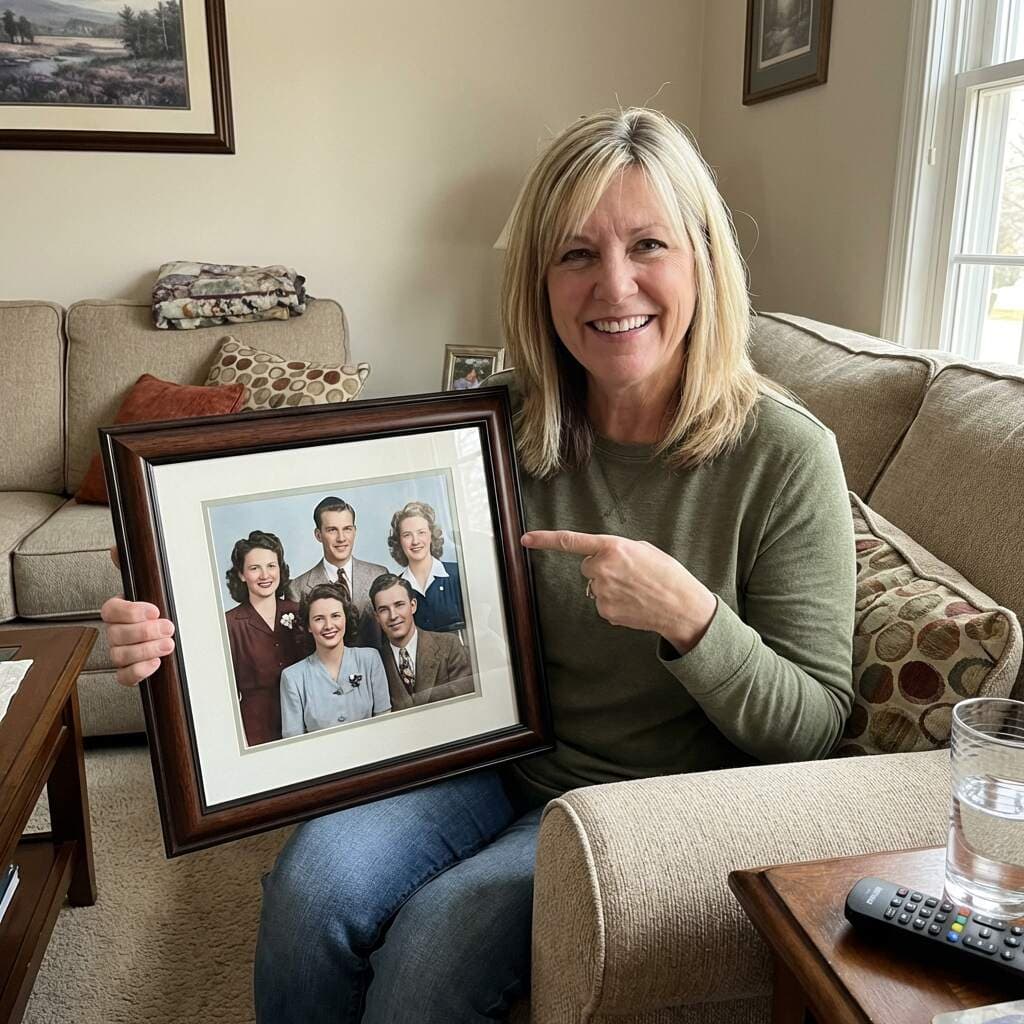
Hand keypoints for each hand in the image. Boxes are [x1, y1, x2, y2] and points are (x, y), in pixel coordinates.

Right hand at [102, 545, 174, 685]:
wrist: (180, 634)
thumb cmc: (163, 610)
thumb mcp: (155, 587)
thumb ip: (135, 568)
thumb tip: (115, 548)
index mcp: (120, 611)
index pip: (111, 610)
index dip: (131, 611)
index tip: (155, 610)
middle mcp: (116, 632)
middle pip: (117, 635)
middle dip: (145, 632)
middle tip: (168, 627)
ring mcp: (121, 653)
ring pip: (120, 655)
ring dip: (146, 650)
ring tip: (167, 644)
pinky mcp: (129, 671)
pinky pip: (124, 676)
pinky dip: (139, 671)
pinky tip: (156, 664)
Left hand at [521, 530, 716, 653]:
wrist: (680, 605)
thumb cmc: (666, 574)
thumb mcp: (643, 549)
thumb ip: (616, 550)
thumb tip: (599, 559)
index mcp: (612, 547)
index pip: (570, 542)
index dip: (545, 540)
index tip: (525, 539)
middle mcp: (602, 568)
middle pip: (587, 566)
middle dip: (601, 569)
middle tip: (627, 574)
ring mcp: (602, 591)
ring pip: (595, 586)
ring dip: (609, 587)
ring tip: (634, 589)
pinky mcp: (605, 611)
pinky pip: (602, 603)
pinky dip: (614, 603)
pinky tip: (632, 602)